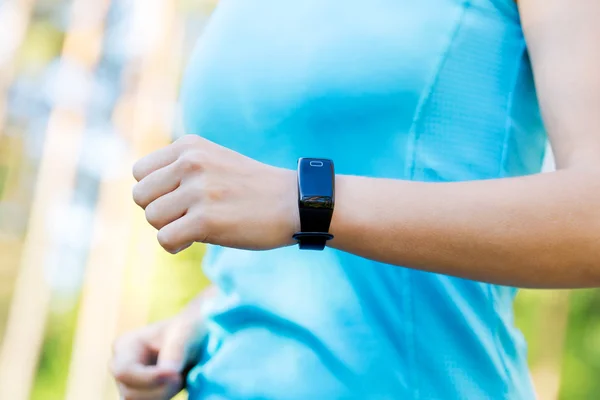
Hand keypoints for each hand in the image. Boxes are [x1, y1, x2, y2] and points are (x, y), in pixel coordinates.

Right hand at [111, 291, 209, 399]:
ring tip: (181, 377)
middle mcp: (120, 366)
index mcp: (125, 345)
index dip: (148, 378)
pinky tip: (178, 384)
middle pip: (130, 393)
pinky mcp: (142, 395)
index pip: (124, 372)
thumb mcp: (185, 333)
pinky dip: (165, 398)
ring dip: (163, 395)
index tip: (175, 374)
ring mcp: (129, 384)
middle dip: (159, 390)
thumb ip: (175, 351)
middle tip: (181, 377)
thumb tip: (167, 373)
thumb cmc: (189, 330)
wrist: (198, 339)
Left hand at [132, 135, 298, 252]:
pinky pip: (164, 239)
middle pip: (141, 196)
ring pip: (151, 218)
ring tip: (195, 228)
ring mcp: (198, 190)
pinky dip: (175, 245)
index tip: (179, 200)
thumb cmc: (253, 188)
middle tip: (186, 216)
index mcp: (189, 146)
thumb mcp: (214, 162)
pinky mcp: (205, 220)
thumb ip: (180, 169)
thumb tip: (142, 196)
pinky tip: (196, 240)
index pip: (140, 172)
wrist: (294, 203)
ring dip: (169, 229)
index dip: (156, 192)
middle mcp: (190, 163)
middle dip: (159, 211)